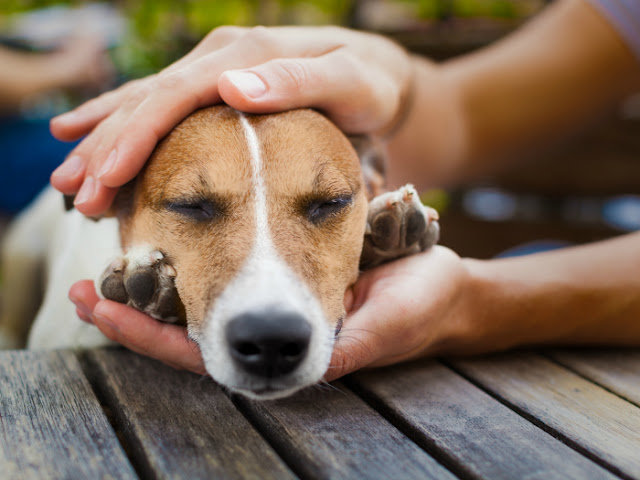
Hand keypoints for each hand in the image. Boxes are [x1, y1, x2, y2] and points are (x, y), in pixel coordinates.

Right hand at [50, 26, 411, 215]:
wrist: (378, 79)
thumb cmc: (368, 85)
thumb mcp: (348, 81)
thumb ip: (298, 81)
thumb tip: (232, 86)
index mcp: (243, 55)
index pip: (174, 96)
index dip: (135, 135)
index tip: (106, 177)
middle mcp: (220, 60)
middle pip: (148, 102)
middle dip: (106, 148)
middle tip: (72, 193)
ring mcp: (215, 75)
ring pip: (145, 107)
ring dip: (104, 143)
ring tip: (68, 179)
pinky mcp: (217, 93)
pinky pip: (163, 113)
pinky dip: (127, 132)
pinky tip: (96, 146)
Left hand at [68, 246, 473, 380]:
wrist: (440, 288)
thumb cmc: (419, 305)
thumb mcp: (383, 324)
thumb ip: (341, 343)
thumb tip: (287, 355)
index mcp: (292, 350)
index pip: (209, 355)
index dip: (157, 338)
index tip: (105, 308)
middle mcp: (275, 331)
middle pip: (191, 332)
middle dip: (136, 315)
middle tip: (84, 290)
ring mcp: (277, 305)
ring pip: (203, 302)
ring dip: (152, 286)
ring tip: (106, 264)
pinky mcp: (285, 274)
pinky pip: (229, 270)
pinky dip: (192, 257)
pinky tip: (161, 230)